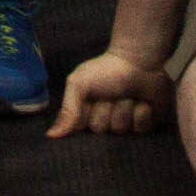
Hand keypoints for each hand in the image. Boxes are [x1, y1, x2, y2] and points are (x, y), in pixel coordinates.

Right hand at [48, 47, 175, 140]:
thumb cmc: (107, 70)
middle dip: (105, 111)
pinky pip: (141, 130)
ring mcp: (126, 124)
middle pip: (100, 131)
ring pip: (121, 130)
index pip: (79, 131)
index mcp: (87, 113)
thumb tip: (51, 136)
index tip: (89, 101)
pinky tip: (143, 102)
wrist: (139, 60)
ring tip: (128, 94)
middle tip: (110, 95)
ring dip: (125, 109)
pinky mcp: (145, 124)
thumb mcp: (79, 84)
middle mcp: (105, 121)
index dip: (84, 116)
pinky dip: (142, 113)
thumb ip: (67, 110)